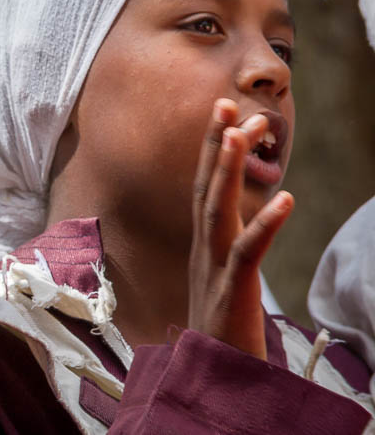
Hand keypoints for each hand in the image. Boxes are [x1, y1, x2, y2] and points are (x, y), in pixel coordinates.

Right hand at [187, 99, 292, 359]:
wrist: (210, 386)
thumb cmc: (220, 338)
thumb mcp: (222, 287)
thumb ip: (224, 257)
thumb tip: (231, 236)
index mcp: (204, 248)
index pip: (204, 189)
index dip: (211, 150)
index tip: (222, 114)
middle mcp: (203, 252)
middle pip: (206, 188)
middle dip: (214, 144)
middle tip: (224, 102)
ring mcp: (214, 270)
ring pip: (217, 210)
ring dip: (228, 169)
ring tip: (243, 133)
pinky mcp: (231, 294)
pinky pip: (248, 253)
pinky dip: (266, 225)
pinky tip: (287, 199)